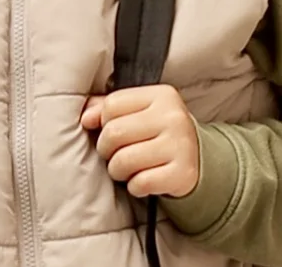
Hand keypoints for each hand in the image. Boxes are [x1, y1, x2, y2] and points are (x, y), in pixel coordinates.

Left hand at [81, 86, 199, 198]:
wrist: (196, 159)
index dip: (103, 122)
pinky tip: (143, 181)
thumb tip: (85, 118)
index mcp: (161, 95)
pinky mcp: (183, 173)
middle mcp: (173, 116)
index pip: (112, 105)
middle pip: (114, 133)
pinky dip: (135, 186)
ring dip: (118, 170)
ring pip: (123, 160)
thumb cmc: (156, 133)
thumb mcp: (137, 112)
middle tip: (114, 155)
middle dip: (106, 150)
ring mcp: (181, 145)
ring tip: (127, 169)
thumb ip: (107, 108)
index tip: (110, 132)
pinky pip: (140, 183)